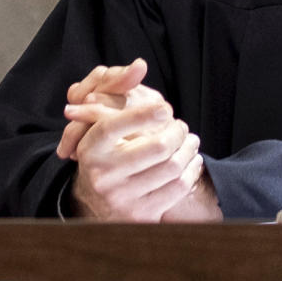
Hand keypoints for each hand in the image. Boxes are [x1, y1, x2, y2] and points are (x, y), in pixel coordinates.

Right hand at [58, 59, 221, 221]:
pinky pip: (177, 188)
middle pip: (156, 147)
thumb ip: (118, 92)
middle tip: (182, 126)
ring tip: (190, 141)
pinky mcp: (140, 215)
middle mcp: (101, 175)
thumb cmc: (108, 152)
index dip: (143, 114)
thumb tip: (139, 65)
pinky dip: (190, 170)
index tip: (166, 108)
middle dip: (177, 132)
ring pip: (171, 167)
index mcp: (90, 149)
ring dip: (189, 149)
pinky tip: (191, 161)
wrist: (99, 202)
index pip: (113, 127)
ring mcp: (120, 198)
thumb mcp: (104, 124)